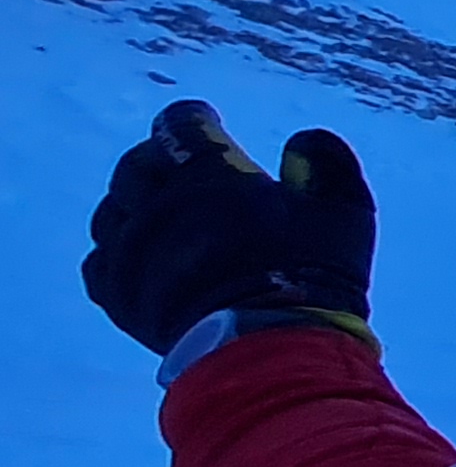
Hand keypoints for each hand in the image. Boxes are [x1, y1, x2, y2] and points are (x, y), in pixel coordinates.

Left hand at [83, 102, 377, 354]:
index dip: (193, 120)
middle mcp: (161, 204)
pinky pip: (98, 261)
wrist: (268, 346)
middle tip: (180, 173)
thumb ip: (328, 166)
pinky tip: (141, 262)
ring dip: (133, 210)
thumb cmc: (313, 274)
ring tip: (160, 222)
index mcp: (212, 174)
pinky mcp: (117, 294)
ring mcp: (132, 251)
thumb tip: (303, 141)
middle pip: (136, 167)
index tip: (206, 123)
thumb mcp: (346, 213)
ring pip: (111, 213)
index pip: (181, 125)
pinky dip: (116, 255)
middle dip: (157, 162)